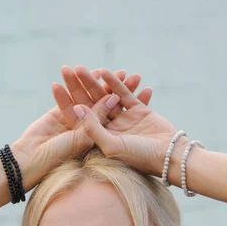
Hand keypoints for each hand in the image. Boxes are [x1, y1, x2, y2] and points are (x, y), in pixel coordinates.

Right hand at [11, 69, 139, 189]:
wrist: (31, 162)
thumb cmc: (59, 158)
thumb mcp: (86, 140)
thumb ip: (98, 119)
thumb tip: (112, 97)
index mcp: (99, 139)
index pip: (119, 116)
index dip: (130, 101)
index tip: (140, 85)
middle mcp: (89, 130)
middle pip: (105, 105)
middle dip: (116, 88)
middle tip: (128, 72)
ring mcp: (74, 123)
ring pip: (86, 99)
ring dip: (92, 83)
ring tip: (101, 68)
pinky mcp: (58, 116)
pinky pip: (68, 98)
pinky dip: (72, 87)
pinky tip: (75, 74)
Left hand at [56, 67, 188, 176]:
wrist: (170, 156)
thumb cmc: (139, 157)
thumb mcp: (110, 145)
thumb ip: (93, 128)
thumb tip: (76, 108)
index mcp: (99, 142)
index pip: (80, 118)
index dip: (67, 101)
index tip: (56, 84)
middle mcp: (110, 131)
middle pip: (90, 105)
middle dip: (78, 87)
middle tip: (67, 69)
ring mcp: (125, 121)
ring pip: (106, 98)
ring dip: (95, 83)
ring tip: (82, 68)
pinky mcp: (139, 112)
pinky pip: (124, 95)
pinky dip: (116, 84)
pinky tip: (105, 71)